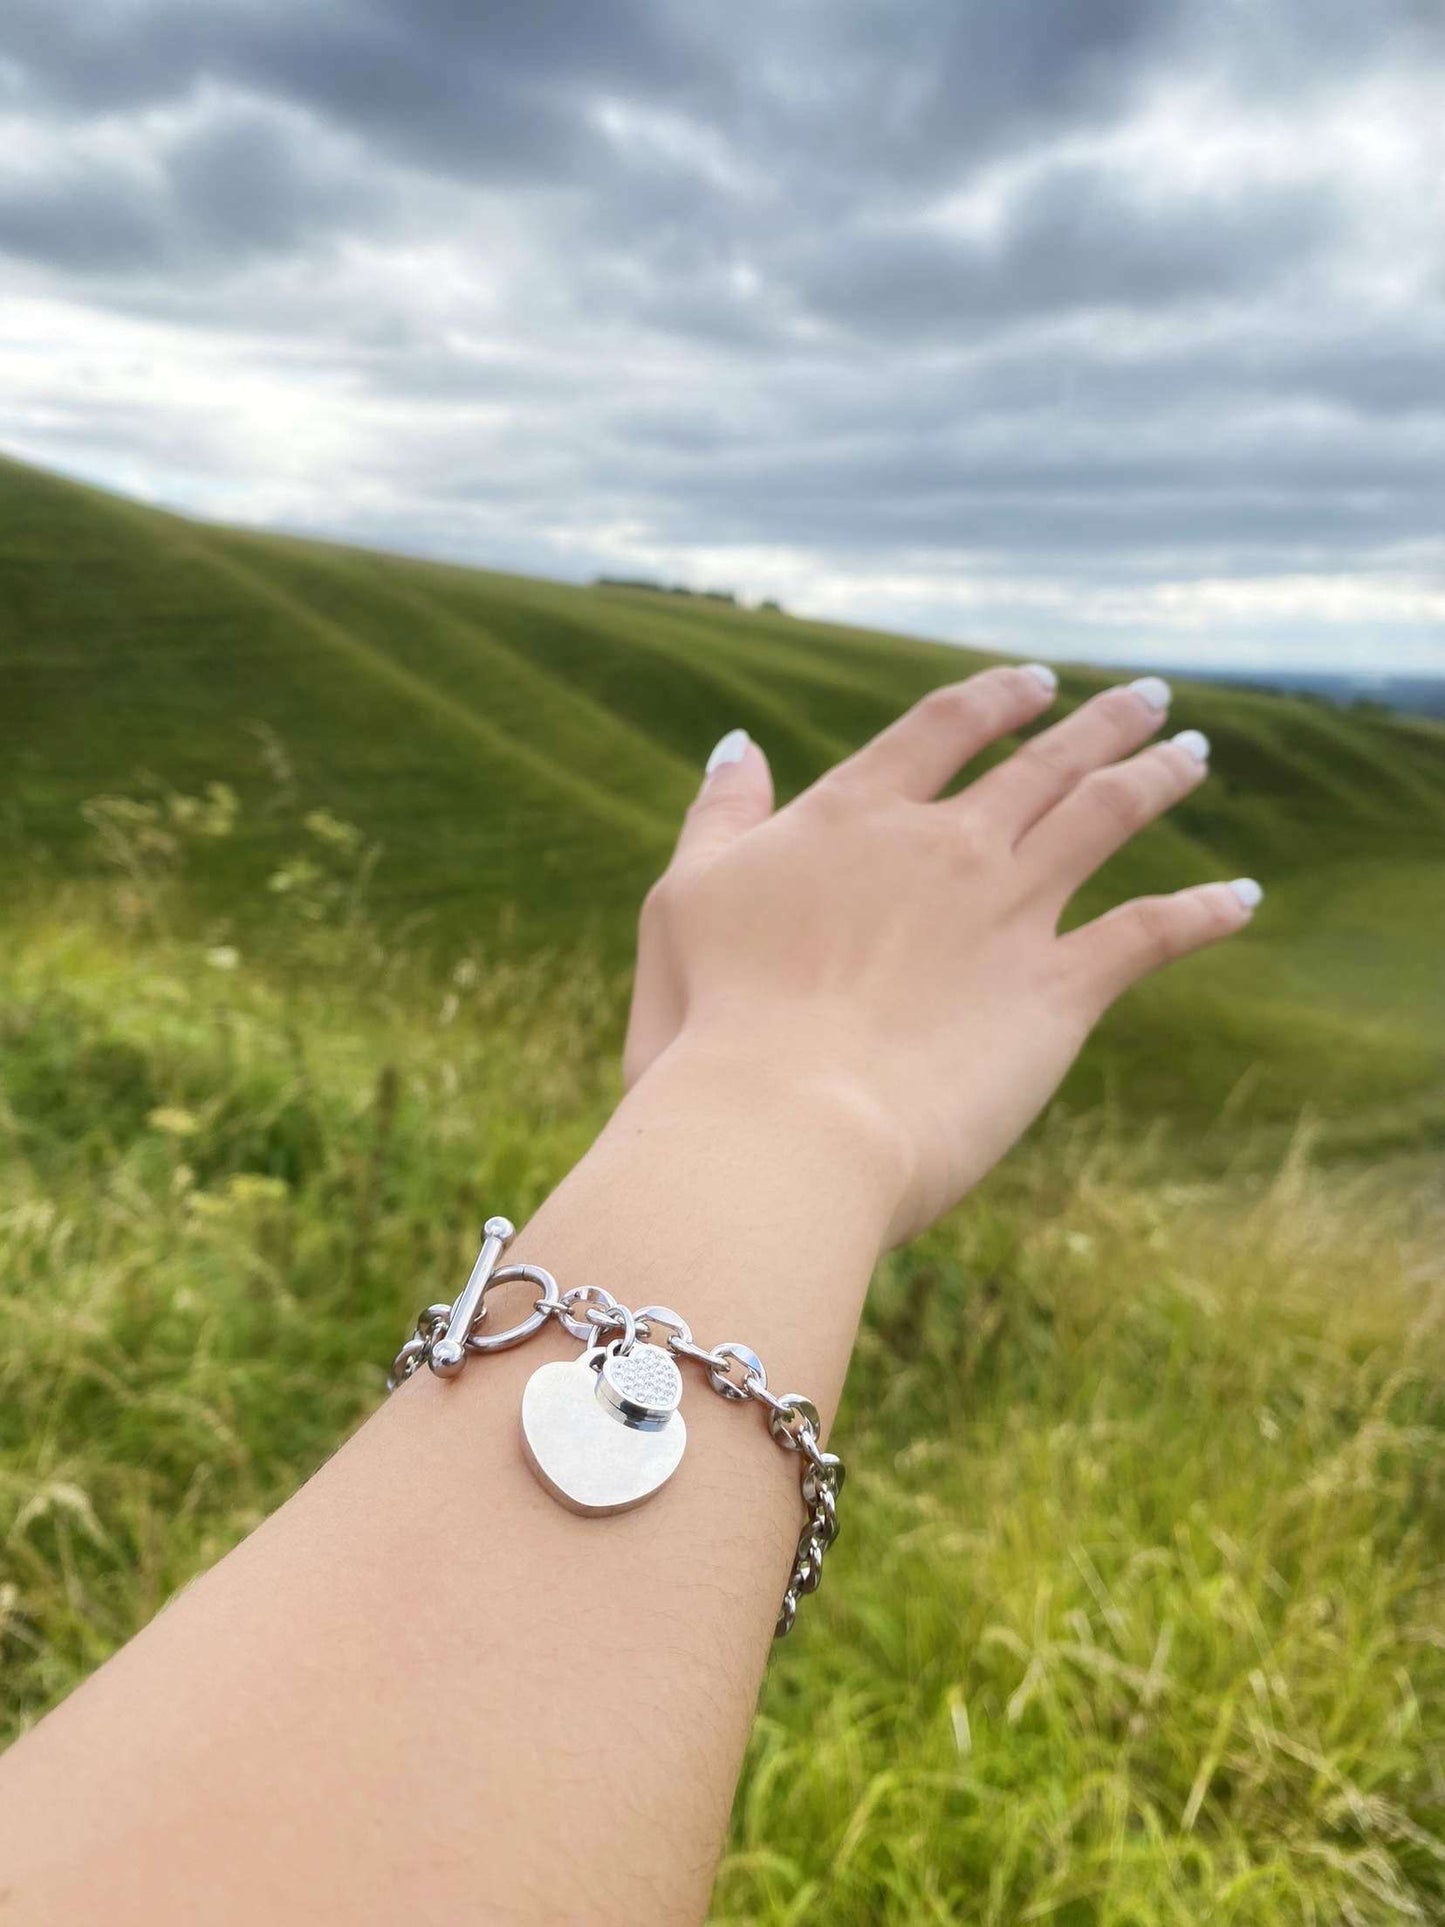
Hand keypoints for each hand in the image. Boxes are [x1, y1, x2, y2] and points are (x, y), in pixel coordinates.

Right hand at [622, 666, 1259, 1245]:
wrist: (782, 1124)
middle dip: (1103, 722)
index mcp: (858, 816)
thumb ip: (722, 817)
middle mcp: (947, 845)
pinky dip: (1206, 910)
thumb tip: (737, 746)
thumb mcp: (686, 899)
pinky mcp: (1058, 991)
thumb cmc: (711, 1023)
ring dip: (1158, 776)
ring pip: (1107, 817)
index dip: (996, 698)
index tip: (1035, 683)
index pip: (944, 728)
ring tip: (1193, 751)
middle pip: (1045, 760)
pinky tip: (1241, 898)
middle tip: (1147, 698)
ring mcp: (1010, 911)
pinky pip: (1153, 931)